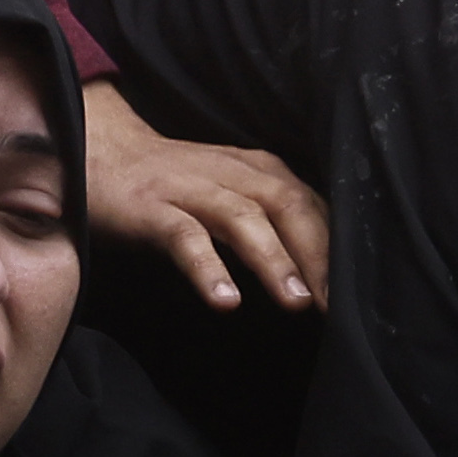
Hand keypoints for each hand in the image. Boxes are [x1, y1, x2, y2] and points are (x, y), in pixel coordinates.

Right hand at [82, 78, 330, 311]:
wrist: (100, 152)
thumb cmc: (174, 185)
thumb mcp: (232, 192)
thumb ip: (272, 218)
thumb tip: (320, 267)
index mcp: (258, 169)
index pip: (310, 204)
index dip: (336, 246)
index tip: (358, 292)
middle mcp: (231, 172)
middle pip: (287, 206)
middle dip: (317, 255)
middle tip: (336, 304)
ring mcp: (190, 188)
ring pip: (243, 219)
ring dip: (273, 260)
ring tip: (297, 303)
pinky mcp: (151, 208)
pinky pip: (184, 238)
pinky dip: (208, 268)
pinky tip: (225, 301)